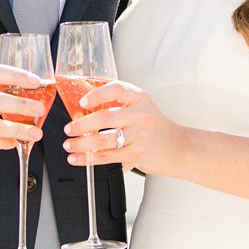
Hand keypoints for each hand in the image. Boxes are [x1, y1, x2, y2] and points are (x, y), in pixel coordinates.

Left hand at [61, 80, 181, 174]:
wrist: (179, 147)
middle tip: (69, 128)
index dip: (96, 94)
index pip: (117, 89)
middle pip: (105, 118)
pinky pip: (106, 157)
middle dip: (81, 125)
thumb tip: (85, 108)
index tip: (81, 102)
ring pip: (102, 140)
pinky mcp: (137, 154)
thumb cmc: (155, 127)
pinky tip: (77, 158)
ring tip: (69, 145)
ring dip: (81, 144)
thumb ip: (119, 105)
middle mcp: (141, 115)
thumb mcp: (142, 107)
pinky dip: (88, 158)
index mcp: (140, 98)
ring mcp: (140, 136)